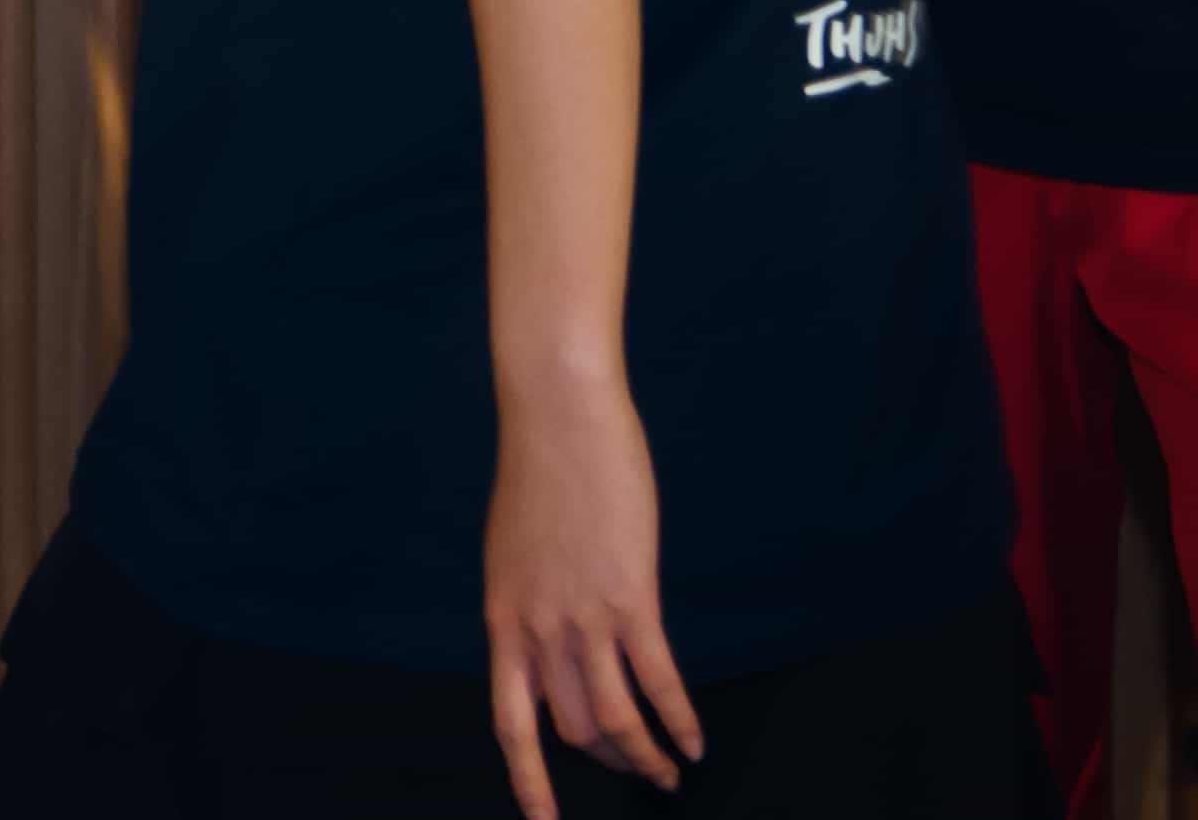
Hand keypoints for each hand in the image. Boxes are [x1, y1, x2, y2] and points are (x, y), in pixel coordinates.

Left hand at [485, 366, 696, 806]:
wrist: (557, 416)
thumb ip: (527, 604)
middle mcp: (536, 629)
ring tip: (669, 774)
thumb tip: (546, 644)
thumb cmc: (539, 474)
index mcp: (502, 618)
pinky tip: (694, 743)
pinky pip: (657, 682)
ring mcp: (582, 617)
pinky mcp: (630, 599)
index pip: (509, 722)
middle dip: (607, 763)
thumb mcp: (513, 552)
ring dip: (646, 758)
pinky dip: (679, 721)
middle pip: (572, 731)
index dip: (527, 780)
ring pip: (615, 721)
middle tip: (637, 775)